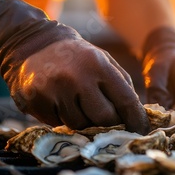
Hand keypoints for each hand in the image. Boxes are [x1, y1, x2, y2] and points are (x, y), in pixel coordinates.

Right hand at [0, 0, 148, 133]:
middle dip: (110, 124)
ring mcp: (54, 89)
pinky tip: (60, 104)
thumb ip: (121, 85)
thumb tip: (137, 115)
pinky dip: (62, 120)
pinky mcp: (36, 99)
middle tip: (110, 123)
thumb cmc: (77, 57)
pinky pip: (57, 123)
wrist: (33, 43)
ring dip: (84, 122)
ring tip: (79, 105)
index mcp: (99, 65)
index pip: (125, 100)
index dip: (136, 119)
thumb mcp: (103, 60)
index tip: (141, 131)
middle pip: (104, 118)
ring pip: (80, 125)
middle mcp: (77, 77)